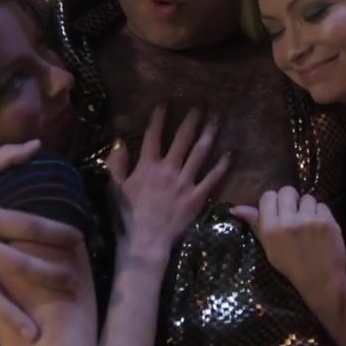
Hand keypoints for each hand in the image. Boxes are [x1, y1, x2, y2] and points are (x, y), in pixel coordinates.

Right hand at [0, 141, 83, 340]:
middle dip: (46, 276)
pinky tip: (3, 341)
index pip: (28, 226)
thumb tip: (40, 143)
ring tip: (38, 335)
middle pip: (16, 265)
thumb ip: (9, 156)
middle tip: (73, 284)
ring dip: (14, 315)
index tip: (79, 238)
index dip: (55, 232)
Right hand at [106, 106, 230, 257]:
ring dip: (208, 134)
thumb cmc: (127, 217)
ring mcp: (185, 182)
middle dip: (191, 120)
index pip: (154, 136)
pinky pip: (213, 178)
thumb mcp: (115, 188)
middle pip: (182, 139)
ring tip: (216, 120)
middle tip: (200, 105)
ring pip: (200, 153)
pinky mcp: (197, 197)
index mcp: (147, 166)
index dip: (160, 117)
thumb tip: (119, 143)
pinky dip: (222, 165)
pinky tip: (230, 153)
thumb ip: (116, 164)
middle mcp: (168, 169)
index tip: (167, 103)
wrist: (145, 242)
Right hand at [231, 187, 345, 308]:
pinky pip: (322, 205)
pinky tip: (320, 228)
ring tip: (309, 223)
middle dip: (291, 199)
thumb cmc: (291, 266)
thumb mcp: (269, 248)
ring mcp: (309, 220)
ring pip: (307, 197)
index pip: (268, 196)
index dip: (273, 201)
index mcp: (270, 228)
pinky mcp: (327, 221)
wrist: (321, 281)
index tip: (278, 211)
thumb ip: (255, 224)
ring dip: (307, 208)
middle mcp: (288, 221)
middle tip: (294, 213)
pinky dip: (321, 215)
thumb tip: (235, 208)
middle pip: (287, 191)